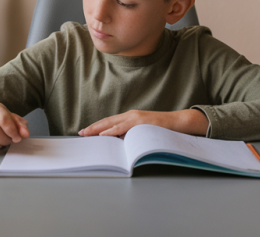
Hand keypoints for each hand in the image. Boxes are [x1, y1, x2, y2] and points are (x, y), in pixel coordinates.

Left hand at [78, 109, 208, 137]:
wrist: (178, 123)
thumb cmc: (161, 129)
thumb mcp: (143, 132)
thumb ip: (131, 135)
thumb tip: (119, 143)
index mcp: (130, 117)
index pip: (110, 122)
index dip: (97, 126)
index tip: (86, 131)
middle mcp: (130, 115)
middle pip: (107, 121)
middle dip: (93, 128)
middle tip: (81, 133)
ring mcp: (135, 118)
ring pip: (112, 124)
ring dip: (98, 129)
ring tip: (87, 134)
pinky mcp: (140, 122)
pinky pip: (123, 127)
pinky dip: (111, 131)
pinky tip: (103, 135)